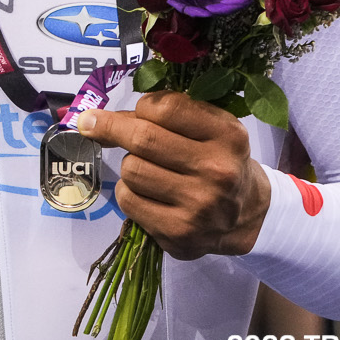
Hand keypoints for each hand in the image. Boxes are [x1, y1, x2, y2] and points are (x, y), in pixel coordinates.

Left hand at [78, 91, 270, 260]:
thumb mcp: (209, 127)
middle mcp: (217, 171)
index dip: (141, 106)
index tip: (131, 109)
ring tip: (147, 168)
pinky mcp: (178, 234)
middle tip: (93, 124)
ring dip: (129, 164)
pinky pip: (128, 201)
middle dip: (111, 128)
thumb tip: (97, 118)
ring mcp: (198, 206)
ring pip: (131, 170)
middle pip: (142, 139)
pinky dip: (128, 192)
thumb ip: (167, 114)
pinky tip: (147, 192)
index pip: (166, 108)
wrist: (247, 215)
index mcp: (228, 136)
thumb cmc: (218, 159)